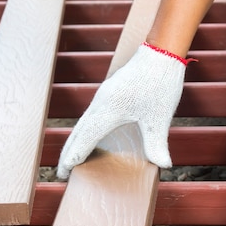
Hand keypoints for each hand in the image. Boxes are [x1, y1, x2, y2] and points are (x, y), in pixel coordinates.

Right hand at [56, 43, 186, 178]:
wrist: (160, 52)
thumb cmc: (160, 83)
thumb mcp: (160, 118)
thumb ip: (157, 143)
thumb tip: (164, 165)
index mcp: (108, 111)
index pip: (85, 140)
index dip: (74, 157)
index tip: (64, 172)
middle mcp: (101, 104)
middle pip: (78, 132)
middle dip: (69, 153)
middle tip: (62, 173)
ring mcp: (104, 97)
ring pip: (83, 123)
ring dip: (75, 141)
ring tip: (71, 158)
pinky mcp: (110, 93)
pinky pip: (90, 116)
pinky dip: (84, 130)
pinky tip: (90, 135)